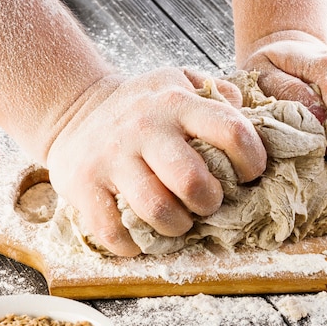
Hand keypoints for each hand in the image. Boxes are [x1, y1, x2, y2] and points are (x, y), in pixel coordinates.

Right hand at [46, 68, 266, 255]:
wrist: (75, 109)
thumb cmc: (141, 106)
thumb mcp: (178, 81)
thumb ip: (216, 93)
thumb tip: (249, 114)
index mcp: (176, 103)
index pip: (230, 131)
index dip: (251, 159)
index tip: (248, 173)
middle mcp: (145, 128)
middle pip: (192, 181)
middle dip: (210, 202)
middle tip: (207, 202)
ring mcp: (112, 158)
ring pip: (158, 211)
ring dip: (178, 226)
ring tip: (179, 220)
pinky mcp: (84, 185)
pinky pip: (115, 232)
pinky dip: (134, 245)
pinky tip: (141, 236)